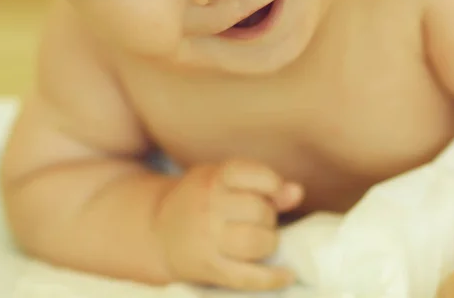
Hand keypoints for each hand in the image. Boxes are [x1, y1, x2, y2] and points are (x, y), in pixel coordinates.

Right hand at [154, 158, 303, 290]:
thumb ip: (262, 183)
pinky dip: (272, 278)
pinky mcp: (208, 267)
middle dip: (268, 217)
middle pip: (260, 211)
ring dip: (269, 242)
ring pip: (257, 242)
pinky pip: (247, 277)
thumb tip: (296, 192)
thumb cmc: (200, 199)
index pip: (253, 174)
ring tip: (261, 239)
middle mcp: (208, 206)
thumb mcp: (223, 181)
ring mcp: (207, 238)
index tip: (271, 191)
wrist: (157, 229)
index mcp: (214, 178)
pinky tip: (286, 274)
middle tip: (257, 219)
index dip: (271, 183)